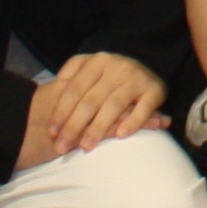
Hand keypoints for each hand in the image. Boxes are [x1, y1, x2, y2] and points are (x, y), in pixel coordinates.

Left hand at [14, 54, 168, 167]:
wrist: (147, 67)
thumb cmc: (109, 77)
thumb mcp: (89, 69)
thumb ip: (71, 78)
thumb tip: (52, 90)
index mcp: (98, 61)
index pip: (75, 88)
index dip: (61, 111)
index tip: (51, 132)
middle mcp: (117, 66)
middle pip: (91, 99)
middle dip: (74, 125)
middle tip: (62, 146)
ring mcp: (137, 77)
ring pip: (114, 105)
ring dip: (98, 128)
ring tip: (85, 147)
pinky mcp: (155, 90)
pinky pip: (144, 108)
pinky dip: (133, 122)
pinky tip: (120, 135)